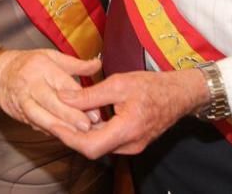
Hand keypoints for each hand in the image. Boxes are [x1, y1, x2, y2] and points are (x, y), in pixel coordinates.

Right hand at [0, 49, 102, 135]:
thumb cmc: (29, 63)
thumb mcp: (52, 57)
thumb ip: (76, 64)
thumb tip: (98, 65)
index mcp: (42, 67)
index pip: (62, 84)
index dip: (79, 98)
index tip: (94, 112)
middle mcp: (31, 83)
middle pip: (50, 101)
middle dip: (69, 115)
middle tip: (86, 126)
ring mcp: (22, 99)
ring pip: (39, 115)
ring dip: (57, 126)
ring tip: (75, 135)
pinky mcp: (18, 113)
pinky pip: (33, 123)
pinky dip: (47, 130)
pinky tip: (61, 136)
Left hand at [51, 69, 207, 158]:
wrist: (179, 94)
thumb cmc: (152, 86)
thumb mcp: (118, 83)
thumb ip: (89, 95)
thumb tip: (63, 97)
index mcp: (127, 130)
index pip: (90, 146)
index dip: (68, 138)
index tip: (52, 124)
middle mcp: (130, 145)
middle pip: (92, 148)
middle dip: (71, 135)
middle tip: (53, 119)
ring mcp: (132, 146)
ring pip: (99, 146)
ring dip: (81, 134)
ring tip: (64, 117)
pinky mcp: (132, 143)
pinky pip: (107, 142)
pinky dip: (93, 132)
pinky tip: (83, 118)